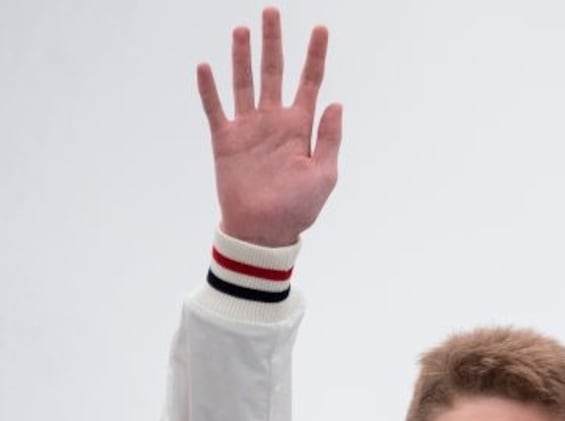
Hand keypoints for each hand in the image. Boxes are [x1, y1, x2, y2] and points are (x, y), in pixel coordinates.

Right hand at [198, 7, 341, 247]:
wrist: (265, 232)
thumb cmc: (299, 208)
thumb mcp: (324, 175)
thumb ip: (330, 139)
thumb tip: (336, 103)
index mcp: (301, 126)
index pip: (310, 82)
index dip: (316, 55)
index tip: (321, 28)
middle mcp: (274, 120)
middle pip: (274, 72)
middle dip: (274, 42)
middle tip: (272, 11)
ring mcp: (249, 128)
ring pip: (244, 83)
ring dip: (242, 57)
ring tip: (242, 30)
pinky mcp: (225, 140)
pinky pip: (215, 109)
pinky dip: (209, 88)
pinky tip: (206, 66)